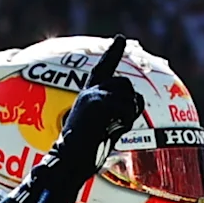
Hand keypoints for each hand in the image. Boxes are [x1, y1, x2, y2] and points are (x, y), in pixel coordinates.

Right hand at [27, 36, 142, 202]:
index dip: (113, 53)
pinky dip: (126, 121)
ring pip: (129, 94)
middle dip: (131, 102)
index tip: (121, 38)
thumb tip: (135, 104)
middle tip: (120, 123)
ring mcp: (92, 95)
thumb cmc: (82, 155)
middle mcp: (89, 92)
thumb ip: (115, 114)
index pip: (103, 70)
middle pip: (125, 83)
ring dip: (129, 113)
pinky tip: (112, 131)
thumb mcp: (101, 129)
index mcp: (88, 97)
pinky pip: (127, 107)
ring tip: (112, 129)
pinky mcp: (96, 102)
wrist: (68, 163)